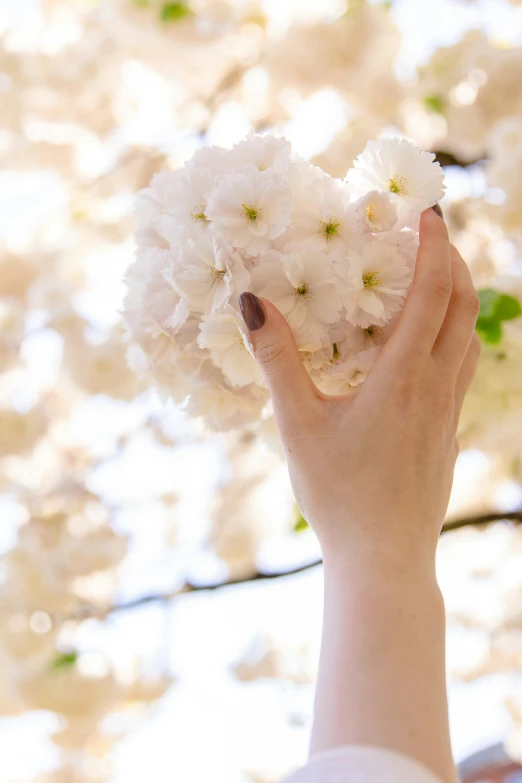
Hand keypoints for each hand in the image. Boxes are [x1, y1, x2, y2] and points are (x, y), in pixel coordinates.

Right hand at [239, 207, 479, 573]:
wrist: (384, 559)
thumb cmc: (338, 494)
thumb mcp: (298, 424)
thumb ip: (278, 358)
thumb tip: (252, 302)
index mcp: (405, 377)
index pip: (433, 294)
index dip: (435, 247)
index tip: (428, 212)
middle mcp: (438, 389)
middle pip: (465, 308)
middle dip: (455, 264)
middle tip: (431, 238)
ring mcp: (449, 414)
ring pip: (469, 340)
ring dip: (458, 302)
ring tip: (431, 284)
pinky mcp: (447, 435)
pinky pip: (461, 372)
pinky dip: (452, 340)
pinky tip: (424, 352)